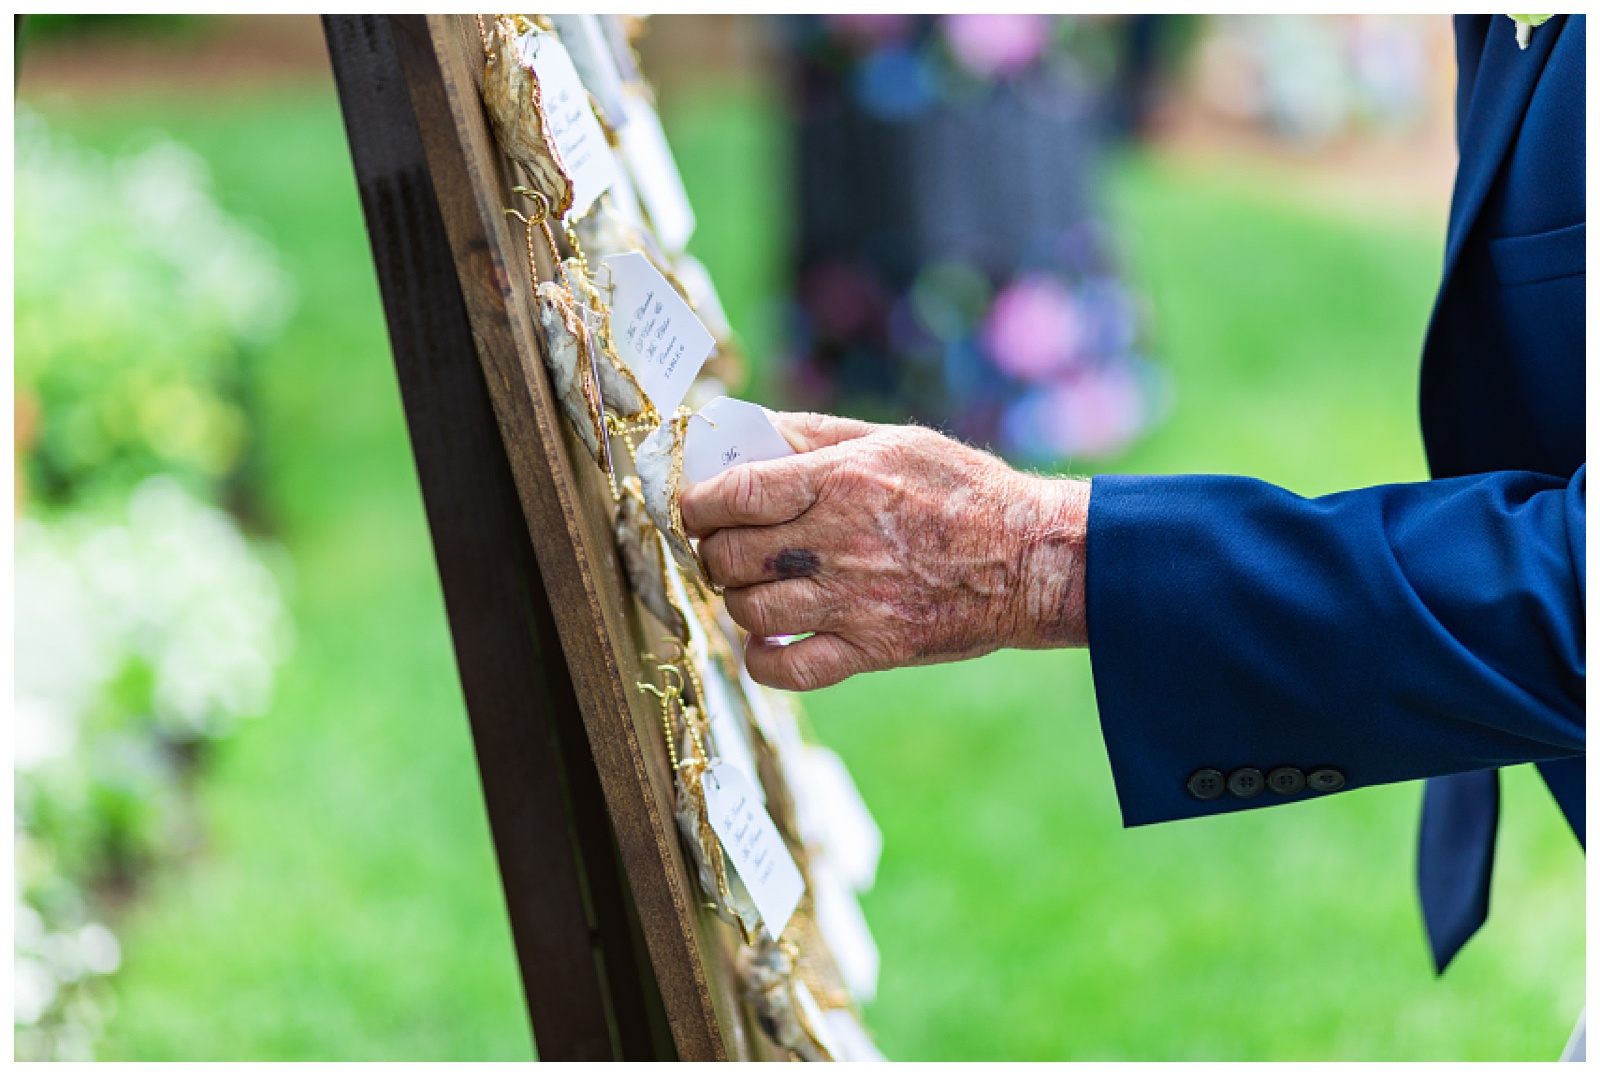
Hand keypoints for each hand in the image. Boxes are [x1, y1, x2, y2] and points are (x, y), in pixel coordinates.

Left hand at [680, 412, 1089, 690]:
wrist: (1031, 560)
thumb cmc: (963, 490)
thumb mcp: (891, 439)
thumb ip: (814, 434)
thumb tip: (747, 428)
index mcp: (839, 481)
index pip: (734, 494)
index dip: (697, 503)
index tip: (695, 507)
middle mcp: (837, 542)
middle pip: (731, 556)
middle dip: (713, 552)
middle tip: (725, 548)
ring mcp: (852, 601)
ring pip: (749, 610)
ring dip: (736, 600)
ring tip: (753, 587)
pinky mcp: (870, 648)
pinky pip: (788, 668)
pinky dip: (762, 659)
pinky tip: (767, 641)